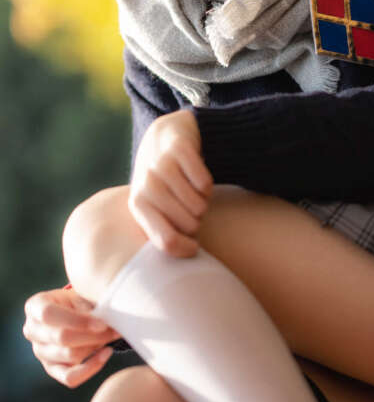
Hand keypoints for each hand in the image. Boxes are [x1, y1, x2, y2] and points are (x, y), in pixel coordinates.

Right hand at [23, 287, 119, 387]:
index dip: (77, 320)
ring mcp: (40, 351)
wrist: (75, 314)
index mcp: (35, 306)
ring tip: (113, 335)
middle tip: (115, 330)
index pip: (49, 314)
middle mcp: (32, 330)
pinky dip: (91, 368)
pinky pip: (70, 377)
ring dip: (96, 346)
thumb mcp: (82, 296)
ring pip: (70, 355)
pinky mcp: (51, 368)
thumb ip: (90, 306)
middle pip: (62, 338)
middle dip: (93, 335)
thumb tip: (109, 317)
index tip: (102, 324)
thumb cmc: (78, 301)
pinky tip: (106, 353)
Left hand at [129, 109, 212, 256]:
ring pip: (199, 205)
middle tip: (191, 209)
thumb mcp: (157, 206)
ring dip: (204, 201)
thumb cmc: (165, 182)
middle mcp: (146, 185)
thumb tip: (183, 266)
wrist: (167, 135)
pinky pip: (204, 182)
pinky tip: (198, 176)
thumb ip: (163, 233)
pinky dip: (207, 184)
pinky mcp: (178, 148)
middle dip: (196, 220)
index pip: (167, 242)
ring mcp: (161, 165)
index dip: (186, 249)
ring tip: (194, 192)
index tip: (194, 248)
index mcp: (138, 205)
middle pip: (189, 224)